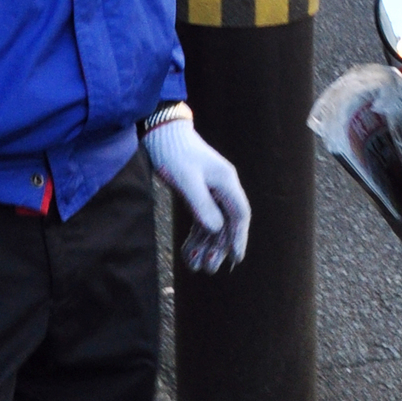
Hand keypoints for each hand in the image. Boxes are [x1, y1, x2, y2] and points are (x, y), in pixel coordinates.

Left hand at [146, 117, 251, 272]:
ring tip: (195, 266)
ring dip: (206, 245)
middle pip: (227, 223)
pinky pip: (202, 218)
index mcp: (226, 181)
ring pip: (214, 224)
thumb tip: (216, 230)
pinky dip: (196, 235)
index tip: (236, 258)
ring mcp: (211, 189)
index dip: (239, 237)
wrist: (161, 131)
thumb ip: (202, 205)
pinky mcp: (199, 192)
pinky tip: (188, 251)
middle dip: (219, 247)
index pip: (240, 214)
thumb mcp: (186, 180)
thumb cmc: (173, 152)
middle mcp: (223, 186)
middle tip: (208, 268)